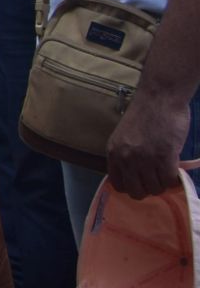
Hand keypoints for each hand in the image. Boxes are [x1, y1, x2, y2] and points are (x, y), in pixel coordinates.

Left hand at [106, 83, 193, 199]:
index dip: (131, 186)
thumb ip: (127, 155)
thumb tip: (136, 176)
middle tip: (156, 178)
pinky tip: (174, 169)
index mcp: (114, 152)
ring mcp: (145, 159)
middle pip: (136, 191)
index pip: (118, 184)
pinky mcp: (164, 157)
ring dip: (162, 183)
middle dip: (148, 188)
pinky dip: (173, 179)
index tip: (141, 181)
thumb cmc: (146, 112)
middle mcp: (126, 158)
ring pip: (155, 188)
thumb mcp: (125, 136)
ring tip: (166, 171)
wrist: (160, 95)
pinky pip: (169, 181)